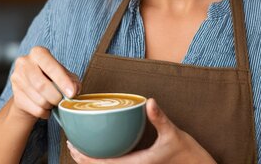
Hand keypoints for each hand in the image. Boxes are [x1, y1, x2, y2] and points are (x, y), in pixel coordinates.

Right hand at [9, 47, 80, 120]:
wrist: (32, 90)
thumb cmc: (51, 78)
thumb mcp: (64, 75)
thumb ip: (72, 80)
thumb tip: (74, 89)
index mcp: (38, 53)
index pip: (50, 67)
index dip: (62, 81)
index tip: (71, 93)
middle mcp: (24, 62)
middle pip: (42, 85)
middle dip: (56, 97)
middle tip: (63, 101)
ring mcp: (17, 78)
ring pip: (39, 99)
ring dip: (51, 105)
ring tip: (54, 103)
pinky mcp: (15, 95)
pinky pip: (34, 109)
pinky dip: (45, 112)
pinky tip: (47, 109)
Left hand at [67, 99, 215, 163]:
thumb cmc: (188, 154)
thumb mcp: (173, 134)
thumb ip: (160, 119)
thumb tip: (150, 102)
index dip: (85, 157)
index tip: (73, 146)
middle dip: (84, 158)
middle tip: (71, 143)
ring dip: (94, 160)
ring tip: (82, 146)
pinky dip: (106, 158)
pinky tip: (105, 147)